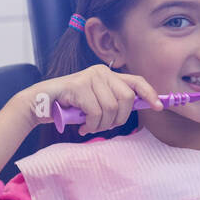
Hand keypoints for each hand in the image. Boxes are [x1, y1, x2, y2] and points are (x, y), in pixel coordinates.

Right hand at [26, 64, 163, 135]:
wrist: (40, 103)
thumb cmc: (70, 106)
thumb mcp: (96, 101)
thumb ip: (114, 101)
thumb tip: (140, 106)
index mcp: (108, 74)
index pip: (136, 81)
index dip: (149, 93)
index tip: (158, 107)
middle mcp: (101, 72)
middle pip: (127, 99)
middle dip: (119, 119)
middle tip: (105, 126)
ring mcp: (90, 77)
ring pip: (112, 109)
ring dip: (102, 125)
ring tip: (90, 126)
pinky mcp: (79, 86)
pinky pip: (96, 112)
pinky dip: (91, 125)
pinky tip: (82, 126)